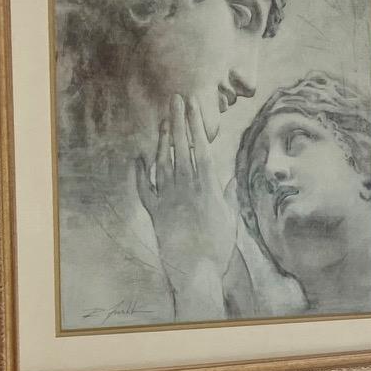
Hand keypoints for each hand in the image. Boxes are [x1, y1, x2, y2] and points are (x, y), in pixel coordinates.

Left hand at [135, 94, 237, 313]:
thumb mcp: (230, 219)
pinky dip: (140, 172)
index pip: (201, 148)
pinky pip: (145, 188)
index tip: (194, 106)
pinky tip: (139, 158)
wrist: (195, 270)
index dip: (196, 125)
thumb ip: (228, 196)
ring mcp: (168, 197)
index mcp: (207, 187)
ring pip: (163, 161)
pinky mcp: (155, 211)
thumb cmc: (218, 247)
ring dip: (163, 140)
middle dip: (178, 122)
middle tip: (176, 100)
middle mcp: (186, 187)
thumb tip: (231, 178)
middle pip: (181, 148)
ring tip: (164, 121)